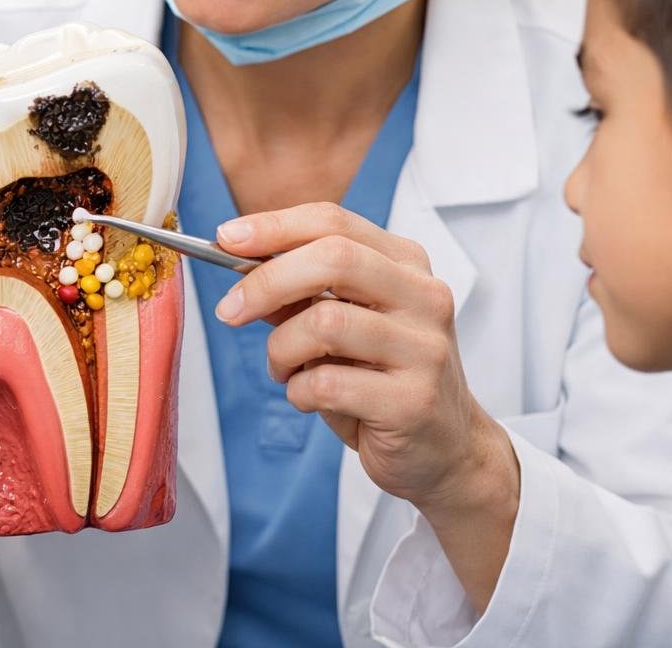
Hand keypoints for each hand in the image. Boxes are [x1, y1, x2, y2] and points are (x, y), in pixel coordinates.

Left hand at [214, 202, 517, 518]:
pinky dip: (299, 390)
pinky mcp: (413, 400)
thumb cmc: (384, 378)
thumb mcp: (344, 323)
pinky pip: (327, 383)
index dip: (274, 226)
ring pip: (324, 322)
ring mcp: (424, 348)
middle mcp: (424, 296)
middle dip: (266, 281)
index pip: (334, 221)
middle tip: (229, 310)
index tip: (224, 237)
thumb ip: (301, 292)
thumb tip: (240, 261)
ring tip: (282, 368)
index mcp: (406, 263)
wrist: (447, 449)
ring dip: (281, 349)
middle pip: (333, 258)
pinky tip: (308, 397)